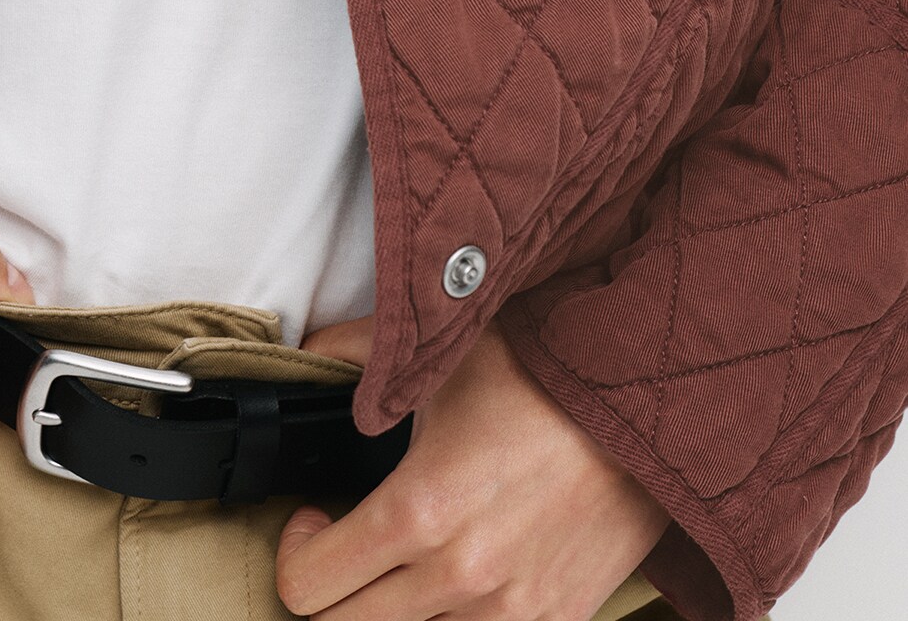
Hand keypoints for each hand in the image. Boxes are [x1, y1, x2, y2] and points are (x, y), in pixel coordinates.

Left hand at [275, 313, 669, 618]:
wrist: (651, 407)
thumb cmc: (547, 376)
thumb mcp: (441, 354)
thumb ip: (359, 352)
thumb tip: (310, 352)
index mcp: (418, 512)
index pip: (307, 587)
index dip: (296, 550)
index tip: (315, 518)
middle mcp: (460, 579)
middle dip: (332, 588)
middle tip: (347, 541)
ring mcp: (511, 614)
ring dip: (396, 606)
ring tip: (408, 554)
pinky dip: (455, 616)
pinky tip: (460, 573)